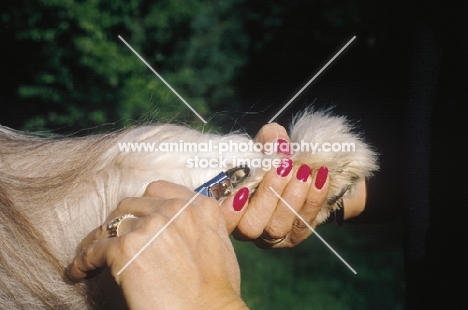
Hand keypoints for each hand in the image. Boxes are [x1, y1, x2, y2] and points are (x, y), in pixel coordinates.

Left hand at [68, 181, 247, 309]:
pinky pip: (94, 250)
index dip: (144, 204)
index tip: (136, 216)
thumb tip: (209, 216)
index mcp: (199, 207)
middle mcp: (175, 209)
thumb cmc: (217, 291)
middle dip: (120, 222)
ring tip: (92, 256)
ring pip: (111, 225)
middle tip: (114, 239)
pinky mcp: (126, 248)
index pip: (159, 189)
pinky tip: (80, 270)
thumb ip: (207, 224)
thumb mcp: (222, 245)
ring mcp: (150, 226)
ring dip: (100, 240)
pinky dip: (84, 261)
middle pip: (131, 205)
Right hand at [233, 123, 365, 247]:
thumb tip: (278, 140)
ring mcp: (272, 235)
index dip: (228, 212)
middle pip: (250, 226)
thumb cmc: (272, 159)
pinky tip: (321, 176)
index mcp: (229, 207)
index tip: (242, 191)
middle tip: (284, 168)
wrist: (300, 170)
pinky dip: (314, 198)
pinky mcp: (296, 235)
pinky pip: (304, 221)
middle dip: (267, 197)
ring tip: (304, 171)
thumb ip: (267, 140)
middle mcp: (246, 227)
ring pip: (278, 227)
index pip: (222, 219)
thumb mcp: (266, 146)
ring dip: (292, 197)